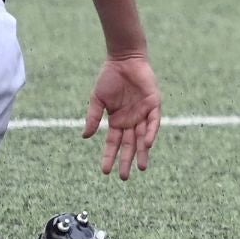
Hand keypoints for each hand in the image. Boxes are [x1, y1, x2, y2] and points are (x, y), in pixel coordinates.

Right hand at [85, 53, 161, 179]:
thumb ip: (93, 118)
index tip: (105, 172)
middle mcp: (131, 120)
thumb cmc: (109, 78)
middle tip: (124, 178)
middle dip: (127, 160)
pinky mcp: (154, 104)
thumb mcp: (97, 100)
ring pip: (143, 137)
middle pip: (129, 145)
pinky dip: (150, 132)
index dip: (109, 157)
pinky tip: (146, 144)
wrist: (124, 60)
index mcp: (117, 121)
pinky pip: (153, 121)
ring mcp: (143, 113)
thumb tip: (85, 137)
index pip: (113, 144)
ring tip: (140, 167)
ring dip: (142, 152)